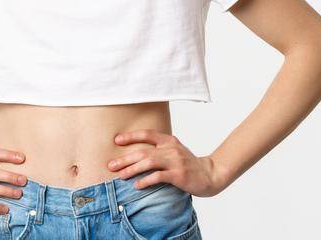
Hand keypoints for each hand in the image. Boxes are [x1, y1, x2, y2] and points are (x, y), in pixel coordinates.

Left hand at [107, 129, 226, 196]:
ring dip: (132, 169)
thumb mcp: (174, 152)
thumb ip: (158, 150)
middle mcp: (171, 149)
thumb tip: (134, 155)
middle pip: (144, 151)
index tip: (116, 141)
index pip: (147, 134)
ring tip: (120, 176)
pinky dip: (146, 180)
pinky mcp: (179, 175)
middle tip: (111, 165)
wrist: (209, 175)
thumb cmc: (187, 165)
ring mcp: (176, 161)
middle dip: (125, 158)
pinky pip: (159, 177)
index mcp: (169, 141)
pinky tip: (137, 185)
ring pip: (149, 162)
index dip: (131, 136)